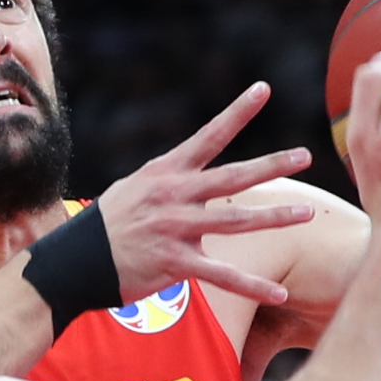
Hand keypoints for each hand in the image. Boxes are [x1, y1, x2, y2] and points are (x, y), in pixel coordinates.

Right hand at [95, 82, 313, 305]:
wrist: (73, 262)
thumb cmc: (108, 226)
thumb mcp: (134, 190)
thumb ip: (169, 183)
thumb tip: (196, 178)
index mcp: (165, 173)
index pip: (208, 136)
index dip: (237, 112)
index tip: (264, 88)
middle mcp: (172, 196)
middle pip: (232, 177)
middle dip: (271, 165)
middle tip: (305, 155)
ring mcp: (174, 229)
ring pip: (235, 221)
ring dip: (275, 217)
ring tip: (308, 213)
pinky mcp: (174, 264)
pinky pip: (221, 275)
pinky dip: (253, 285)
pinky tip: (280, 292)